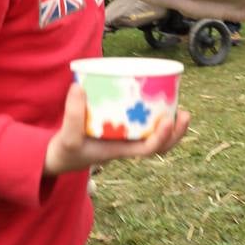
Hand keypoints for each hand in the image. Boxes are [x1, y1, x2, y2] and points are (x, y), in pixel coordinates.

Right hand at [43, 84, 190, 176]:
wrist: (60, 156)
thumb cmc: (66, 151)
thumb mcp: (67, 137)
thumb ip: (72, 116)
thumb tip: (79, 87)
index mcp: (120, 151)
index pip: (148, 149)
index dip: (162, 137)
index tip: (169, 119)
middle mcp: (128, 145)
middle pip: (161, 145)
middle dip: (176, 132)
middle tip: (185, 113)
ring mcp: (126, 137)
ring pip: (156, 135)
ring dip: (170, 124)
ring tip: (179, 105)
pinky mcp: (121, 127)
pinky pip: (143, 123)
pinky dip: (153, 113)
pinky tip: (156, 98)